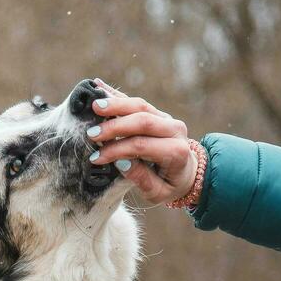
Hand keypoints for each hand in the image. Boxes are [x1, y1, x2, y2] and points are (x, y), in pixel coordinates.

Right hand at [87, 80, 199, 205]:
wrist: (188, 172)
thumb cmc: (171, 185)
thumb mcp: (159, 192)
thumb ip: (142, 179)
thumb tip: (121, 162)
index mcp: (176, 151)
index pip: (142, 145)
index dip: (117, 150)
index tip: (97, 158)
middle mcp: (174, 130)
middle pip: (142, 120)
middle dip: (115, 126)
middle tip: (92, 134)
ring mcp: (166, 118)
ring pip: (140, 105)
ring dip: (116, 104)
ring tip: (95, 106)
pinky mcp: (157, 113)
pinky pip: (136, 101)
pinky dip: (117, 95)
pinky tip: (99, 87)